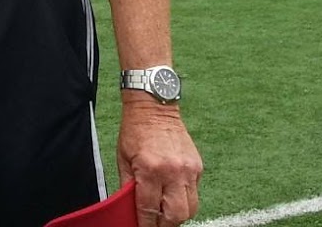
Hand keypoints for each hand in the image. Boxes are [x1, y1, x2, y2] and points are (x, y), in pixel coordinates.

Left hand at [118, 98, 202, 226]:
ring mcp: (189, 169)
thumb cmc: (135, 131)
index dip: (146, 224)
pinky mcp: (198, 166)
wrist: (154, 105)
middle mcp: (173, 172)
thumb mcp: (123, 159)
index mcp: (151, 170)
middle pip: (176, 215)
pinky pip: (195, 193)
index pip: (150, 209)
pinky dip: (185, 198)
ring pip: (191, 208)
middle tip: (155, 223)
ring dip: (177, 214)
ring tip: (165, 212)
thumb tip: (130, 209)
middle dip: (165, 225)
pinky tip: (173, 193)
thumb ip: (127, 186)